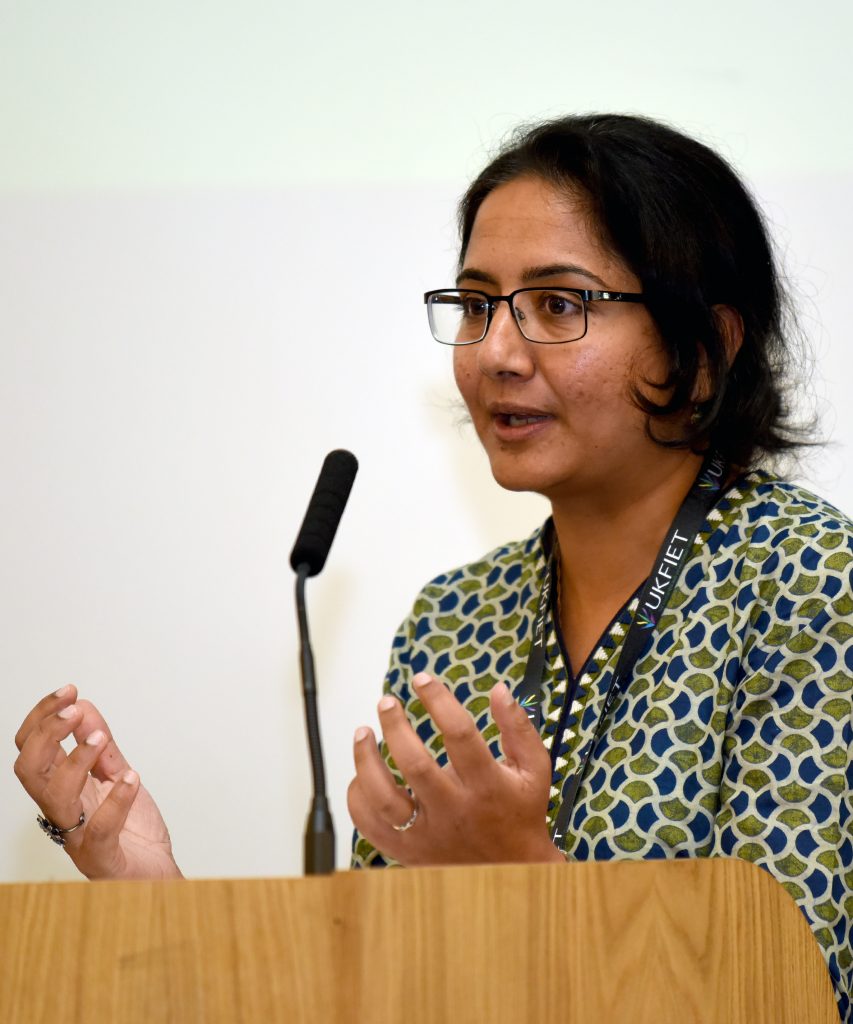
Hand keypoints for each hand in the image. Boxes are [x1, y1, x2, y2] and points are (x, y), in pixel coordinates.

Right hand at [14, 684, 182, 879]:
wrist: (157, 877)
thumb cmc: (133, 832)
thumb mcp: (119, 776)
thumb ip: (103, 746)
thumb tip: (84, 708)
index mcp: (62, 789)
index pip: (31, 749)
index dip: (43, 717)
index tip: (69, 691)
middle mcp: (62, 812)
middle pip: (28, 770)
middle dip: (47, 732)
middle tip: (75, 709)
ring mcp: (77, 836)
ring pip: (54, 797)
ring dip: (76, 760)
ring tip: (102, 739)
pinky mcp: (102, 858)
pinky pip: (98, 829)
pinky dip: (116, 800)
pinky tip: (131, 779)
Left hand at [347, 672, 563, 865]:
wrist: (513, 871)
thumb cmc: (521, 812)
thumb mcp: (534, 768)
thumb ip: (518, 727)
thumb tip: (500, 689)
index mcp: (487, 785)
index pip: (459, 734)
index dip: (438, 700)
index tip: (423, 679)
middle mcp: (454, 810)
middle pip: (415, 764)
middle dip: (395, 726)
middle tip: (386, 702)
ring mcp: (428, 834)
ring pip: (384, 798)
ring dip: (365, 760)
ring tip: (363, 732)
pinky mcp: (409, 851)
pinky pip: (371, 825)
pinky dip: (358, 797)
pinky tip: (362, 774)